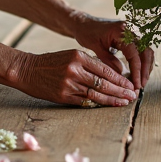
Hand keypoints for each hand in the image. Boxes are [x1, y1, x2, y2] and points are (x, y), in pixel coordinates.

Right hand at [12, 49, 138, 106]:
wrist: (27, 70)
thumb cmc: (51, 62)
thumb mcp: (70, 55)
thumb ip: (89, 64)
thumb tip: (110, 74)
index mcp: (78, 57)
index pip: (105, 69)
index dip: (119, 79)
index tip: (130, 84)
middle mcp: (75, 70)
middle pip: (103, 83)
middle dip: (120, 91)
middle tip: (133, 96)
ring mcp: (69, 84)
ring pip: (96, 94)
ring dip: (112, 100)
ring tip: (124, 102)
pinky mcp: (63, 96)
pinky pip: (84, 102)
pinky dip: (97, 104)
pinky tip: (107, 106)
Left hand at [72, 14, 155, 90]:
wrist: (84, 23)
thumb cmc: (87, 33)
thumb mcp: (96, 48)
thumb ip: (109, 61)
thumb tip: (122, 76)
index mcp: (121, 31)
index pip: (135, 54)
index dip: (137, 71)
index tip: (136, 84)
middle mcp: (131, 29)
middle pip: (146, 52)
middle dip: (145, 70)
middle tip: (140, 86)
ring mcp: (133, 32)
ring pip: (147, 51)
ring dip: (146, 67)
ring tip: (141, 82)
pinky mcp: (133, 36)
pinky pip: (143, 49)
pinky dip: (143, 62)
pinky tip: (139, 73)